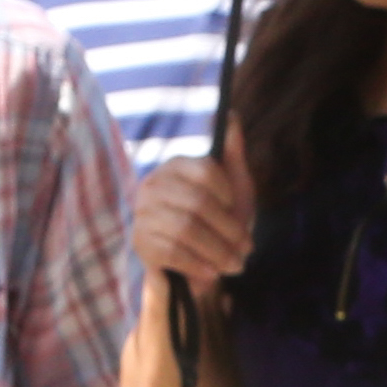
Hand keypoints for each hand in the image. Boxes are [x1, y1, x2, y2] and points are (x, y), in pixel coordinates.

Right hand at [133, 152, 256, 305]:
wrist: (196, 267)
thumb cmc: (217, 224)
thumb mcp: (232, 188)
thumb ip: (232, 155)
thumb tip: (232, 114)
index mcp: (176, 166)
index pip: (205, 170)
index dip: (228, 194)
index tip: (236, 211)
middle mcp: (153, 184)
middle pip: (198, 203)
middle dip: (229, 230)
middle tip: (246, 249)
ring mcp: (143, 214)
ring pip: (186, 229)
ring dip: (218, 252)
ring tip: (234, 265)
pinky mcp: (140, 243)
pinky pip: (172, 252)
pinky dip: (198, 265)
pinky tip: (212, 273)